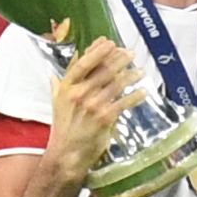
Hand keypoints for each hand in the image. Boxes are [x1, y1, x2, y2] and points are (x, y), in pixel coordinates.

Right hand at [43, 34, 131, 185]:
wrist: (66, 154)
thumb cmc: (63, 129)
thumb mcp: (56, 105)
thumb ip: (57, 88)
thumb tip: (54, 75)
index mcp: (66, 88)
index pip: (83, 63)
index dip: (97, 51)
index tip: (108, 42)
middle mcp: (79, 94)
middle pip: (103, 70)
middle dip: (119, 59)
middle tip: (130, 53)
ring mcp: (92, 105)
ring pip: (116, 84)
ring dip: (130, 75)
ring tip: (140, 71)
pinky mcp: (105, 118)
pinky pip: (124, 103)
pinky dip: (135, 96)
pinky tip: (143, 91)